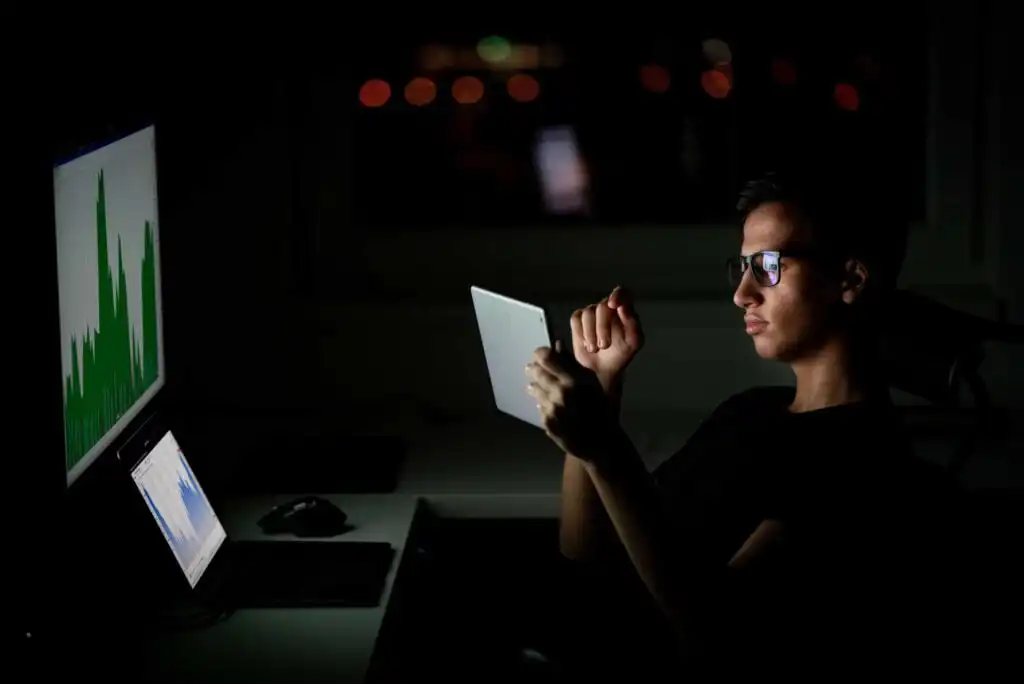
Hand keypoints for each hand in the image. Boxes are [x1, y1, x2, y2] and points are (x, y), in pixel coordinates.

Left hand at [525, 341, 623, 464]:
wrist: (600, 440)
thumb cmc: (598, 407)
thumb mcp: (590, 382)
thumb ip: (572, 363)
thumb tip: (557, 344)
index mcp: (574, 379)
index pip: (546, 358)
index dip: (540, 354)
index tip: (541, 355)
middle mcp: (561, 392)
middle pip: (536, 372)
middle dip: (534, 369)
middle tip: (533, 369)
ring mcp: (553, 409)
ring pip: (534, 389)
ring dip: (536, 386)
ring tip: (539, 387)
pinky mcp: (547, 422)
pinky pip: (539, 406)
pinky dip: (542, 403)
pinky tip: (549, 405)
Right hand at [570, 286, 644, 393]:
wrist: (603, 370)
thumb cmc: (621, 354)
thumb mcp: (633, 342)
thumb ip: (632, 323)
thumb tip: (623, 306)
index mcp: (624, 309)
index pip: (622, 293)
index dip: (617, 295)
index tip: (613, 305)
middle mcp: (607, 307)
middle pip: (602, 306)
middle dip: (602, 327)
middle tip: (605, 345)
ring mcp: (591, 312)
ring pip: (587, 313)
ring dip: (591, 334)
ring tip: (595, 349)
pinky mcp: (578, 320)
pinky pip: (576, 320)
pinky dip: (581, 334)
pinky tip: (587, 344)